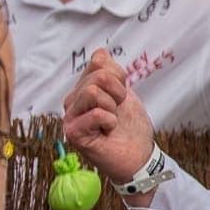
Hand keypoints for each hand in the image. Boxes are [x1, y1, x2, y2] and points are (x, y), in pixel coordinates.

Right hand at [61, 48, 154, 182]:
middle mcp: (74, 100)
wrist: (138, 157)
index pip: (98, 62)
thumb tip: (100, 52)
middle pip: (97, 76)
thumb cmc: (131, 129)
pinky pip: (96, 113)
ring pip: (92, 92)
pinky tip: (107, 132)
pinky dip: (110, 122)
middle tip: (118, 111)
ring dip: (113, 108)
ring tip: (112, 122)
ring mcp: (71, 116)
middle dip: (118, 93)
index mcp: (84, 88)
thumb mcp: (126, 95)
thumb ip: (112, 74)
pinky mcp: (73, 132)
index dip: (118, 76)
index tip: (121, 95)